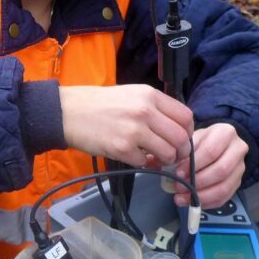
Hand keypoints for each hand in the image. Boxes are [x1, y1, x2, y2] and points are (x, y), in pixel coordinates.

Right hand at [59, 85, 193, 166]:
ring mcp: (134, 131)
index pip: (185, 116)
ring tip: (155, 158)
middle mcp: (145, 111)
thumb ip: (155, 107)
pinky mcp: (122, 149)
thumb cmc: (100, 104)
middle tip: (173, 155)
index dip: (188, 131)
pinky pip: (145, 162)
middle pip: (181, 137)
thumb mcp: (132, 94)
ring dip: (164, 160)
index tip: (182, 138)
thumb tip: (176, 127)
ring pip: (167, 153)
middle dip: (181, 151)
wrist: (69, 112)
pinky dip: (143, 164)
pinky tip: (135, 157)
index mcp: (150, 95)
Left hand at [173, 123, 247, 209]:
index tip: (178, 173)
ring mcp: (240, 168)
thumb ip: (183, 151)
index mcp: (226, 133)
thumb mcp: (194, 138)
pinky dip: (207, 202)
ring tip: (183, 198)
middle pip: (221, 171)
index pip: (210, 151)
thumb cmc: (203, 141)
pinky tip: (193, 202)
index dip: (193, 165)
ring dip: (201, 196)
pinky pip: (224, 198)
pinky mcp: (238, 182)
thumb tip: (169, 168)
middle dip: (198, 182)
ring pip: (224, 187)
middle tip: (180, 187)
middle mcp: (238, 149)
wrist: (220, 144)